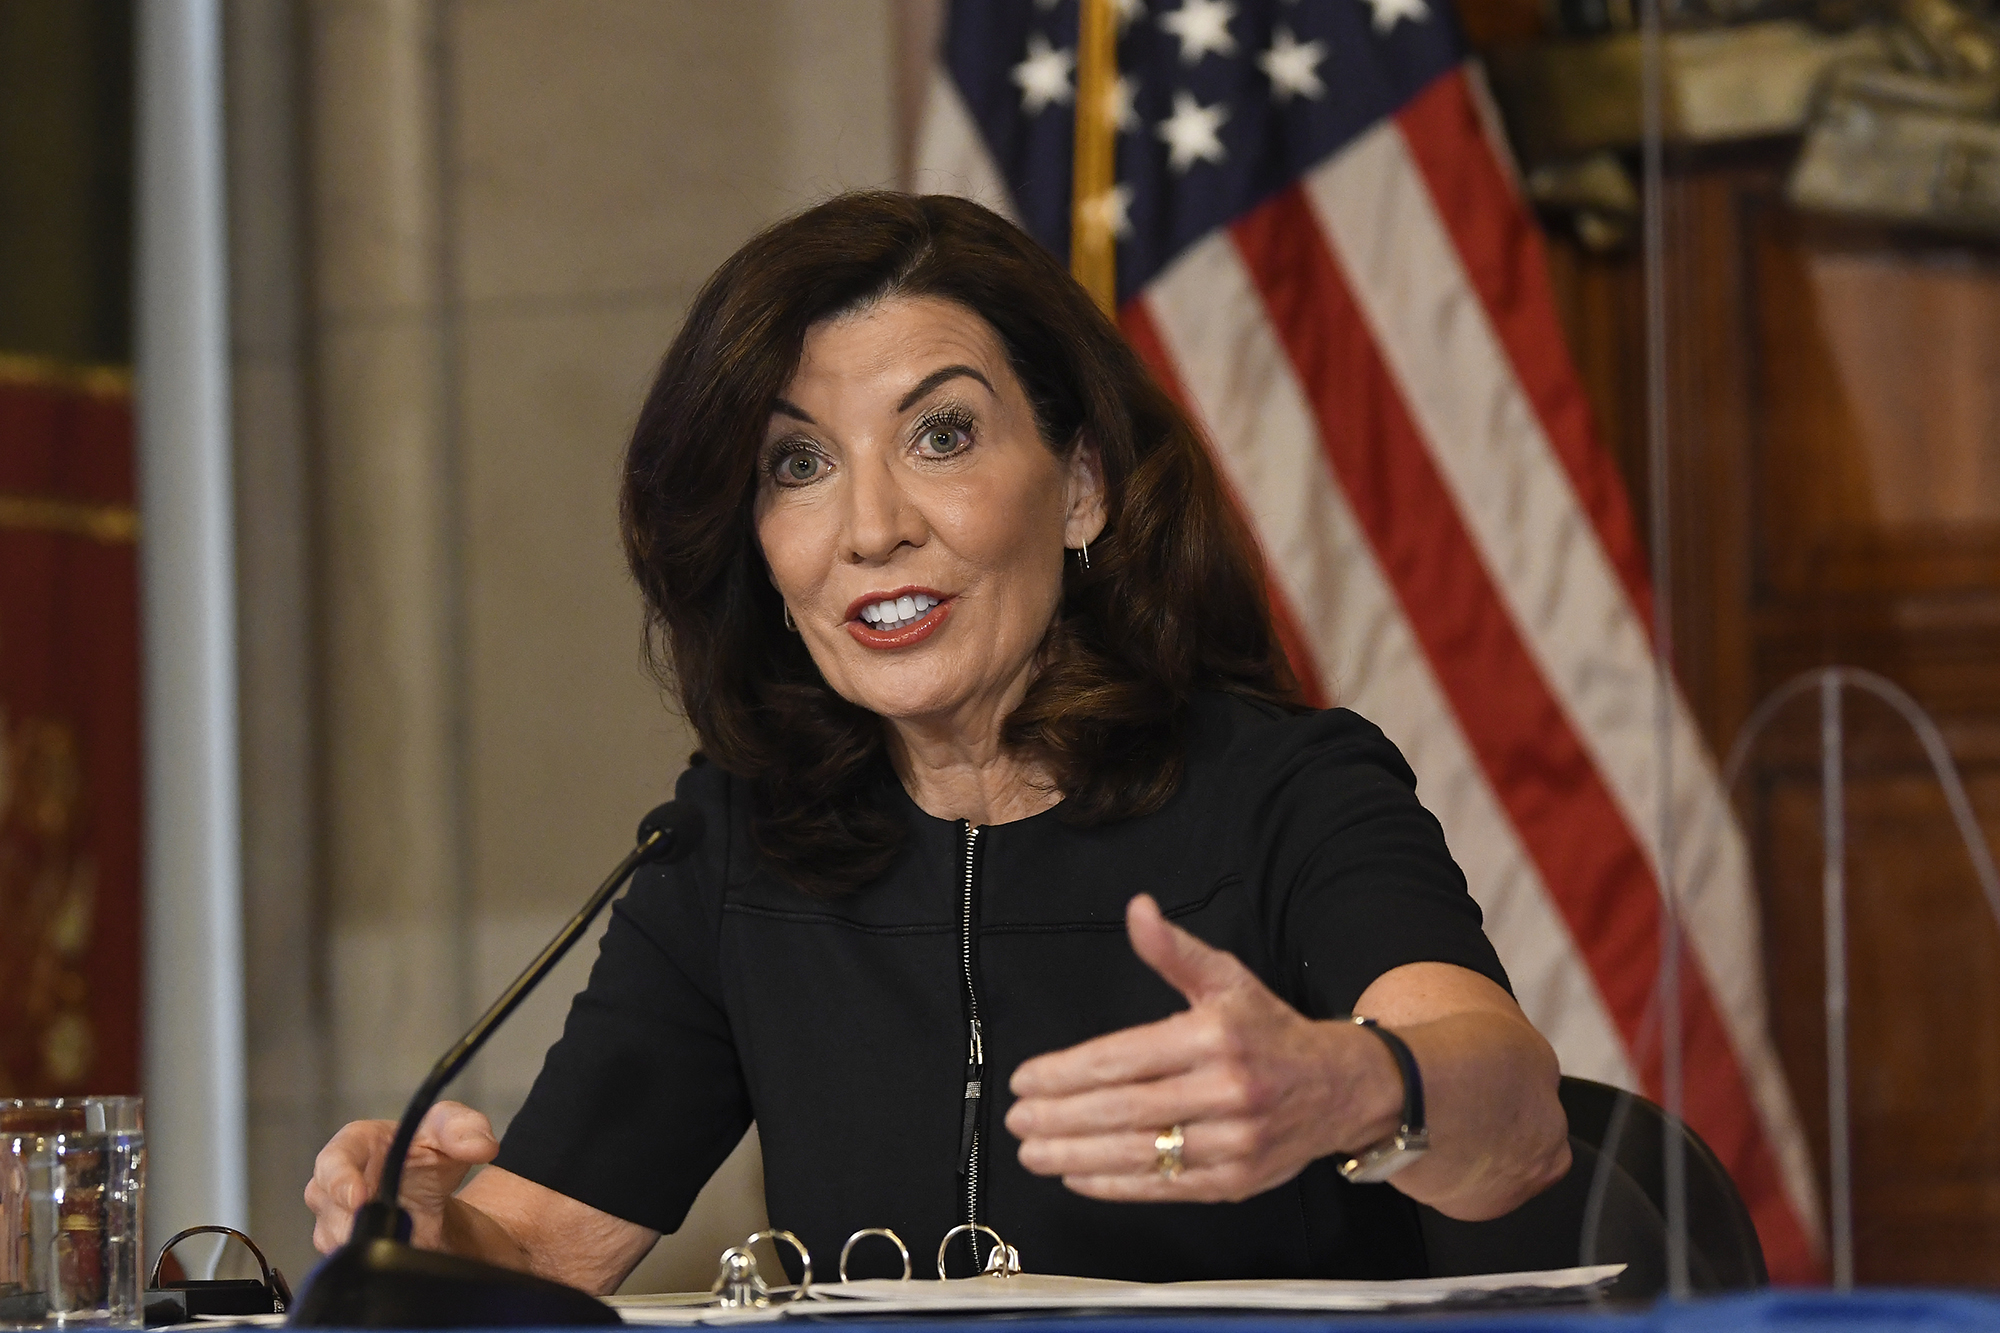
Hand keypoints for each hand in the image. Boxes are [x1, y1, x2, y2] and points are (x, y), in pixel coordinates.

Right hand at [305, 1101, 499, 1253]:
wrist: (433, 1190)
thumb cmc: (429, 1151)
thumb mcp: (452, 1129)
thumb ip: (466, 1129)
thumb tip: (481, 1146)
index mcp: (354, 1145)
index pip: (333, 1160)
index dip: (340, 1179)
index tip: (359, 1198)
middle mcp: (334, 1183)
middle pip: (328, 1205)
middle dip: (353, 1219)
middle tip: (388, 1224)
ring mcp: (334, 1218)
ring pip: (336, 1239)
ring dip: (368, 1241)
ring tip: (404, 1234)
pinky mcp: (344, 1246)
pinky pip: (350, 1261)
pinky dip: (375, 1260)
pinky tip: (402, 1248)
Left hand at [1004, 895, 1401, 1202]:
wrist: (1343, 1088)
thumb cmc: (1270, 1030)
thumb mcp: (1227, 979)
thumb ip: (1174, 952)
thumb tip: (1138, 910)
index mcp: (1216, 1037)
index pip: (1124, 1059)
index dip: (1067, 1072)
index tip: (1026, 1080)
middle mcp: (1226, 1092)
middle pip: (1124, 1109)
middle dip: (1060, 1117)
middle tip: (1017, 1119)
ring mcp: (1233, 1143)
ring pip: (1140, 1153)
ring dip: (1075, 1156)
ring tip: (1032, 1152)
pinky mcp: (1236, 1183)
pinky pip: (1164, 1187)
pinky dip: (1115, 1185)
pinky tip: (1077, 1175)